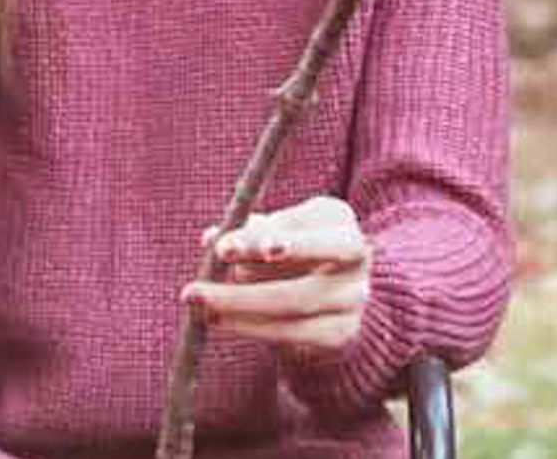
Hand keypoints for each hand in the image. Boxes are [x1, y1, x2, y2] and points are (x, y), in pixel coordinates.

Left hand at [183, 195, 370, 352]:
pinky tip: (217, 321)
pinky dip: (248, 327)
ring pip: (295, 299)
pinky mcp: (340, 334)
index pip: (308, 221)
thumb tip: (211, 238)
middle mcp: (358, 256)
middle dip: (259, 259)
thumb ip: (248, 236)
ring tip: (198, 301)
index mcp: (339, 222)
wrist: (332, 311)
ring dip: (239, 301)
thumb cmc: (293, 264)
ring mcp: (353, 297)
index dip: (268, 233)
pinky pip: (289, 332)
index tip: (224, 246)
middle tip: (212, 264)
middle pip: (314, 254)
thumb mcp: (275, 241)